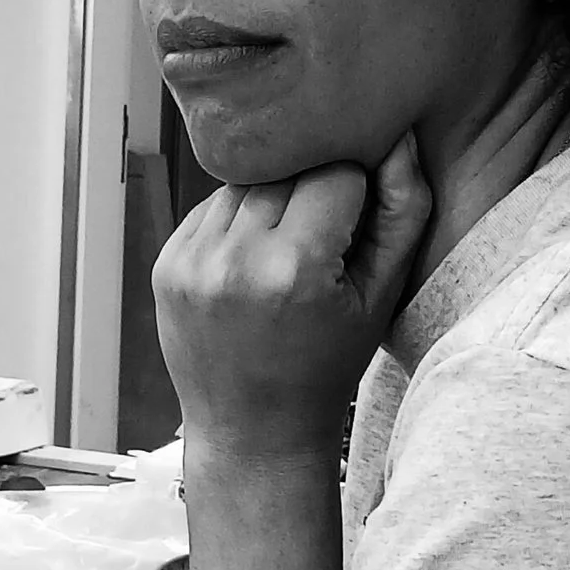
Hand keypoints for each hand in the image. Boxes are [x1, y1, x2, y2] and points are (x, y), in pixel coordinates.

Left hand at [155, 132, 430, 458]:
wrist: (253, 432)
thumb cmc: (327, 368)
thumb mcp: (382, 296)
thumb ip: (403, 211)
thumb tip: (397, 137)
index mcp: (292, 270)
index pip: (336, 172)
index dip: (357, 193)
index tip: (357, 230)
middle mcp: (232, 260)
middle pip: (286, 169)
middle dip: (312, 192)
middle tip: (323, 241)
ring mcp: (190, 262)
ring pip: (245, 181)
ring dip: (271, 200)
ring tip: (286, 255)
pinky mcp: (166, 264)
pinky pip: (211, 207)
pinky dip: (237, 222)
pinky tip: (254, 266)